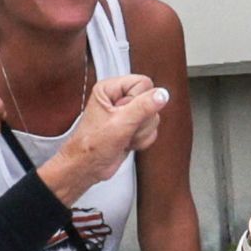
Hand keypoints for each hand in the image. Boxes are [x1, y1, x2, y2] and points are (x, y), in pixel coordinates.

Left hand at [45, 74, 167, 193]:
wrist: (88, 167)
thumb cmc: (91, 145)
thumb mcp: (120, 123)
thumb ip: (144, 107)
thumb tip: (162, 94)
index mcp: (110, 89)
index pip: (143, 83)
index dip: (140, 101)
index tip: (127, 114)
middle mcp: (118, 98)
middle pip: (151, 101)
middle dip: (141, 120)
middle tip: (125, 128)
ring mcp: (127, 114)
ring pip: (153, 117)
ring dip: (141, 132)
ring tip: (125, 136)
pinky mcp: (132, 127)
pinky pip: (151, 130)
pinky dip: (142, 139)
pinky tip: (128, 142)